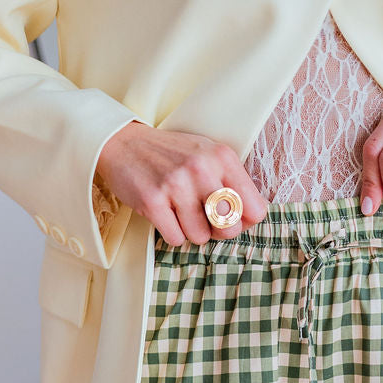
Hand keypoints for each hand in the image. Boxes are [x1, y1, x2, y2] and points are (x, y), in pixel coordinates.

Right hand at [94, 122, 268, 245]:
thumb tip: (250, 221)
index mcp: (222, 157)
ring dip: (191, 231)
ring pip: (200, 237)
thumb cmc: (174, 156)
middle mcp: (201, 168)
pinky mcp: (152, 200)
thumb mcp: (209, 157)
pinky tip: (165, 213)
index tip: (231, 216)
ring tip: (180, 211)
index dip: (244, 221)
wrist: (126, 143)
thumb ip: (233, 184)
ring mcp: (176, 184)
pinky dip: (171, 232)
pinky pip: (175, 238)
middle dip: (218, 231)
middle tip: (204, 218)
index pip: (256, 209)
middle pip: (229, 228)